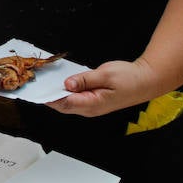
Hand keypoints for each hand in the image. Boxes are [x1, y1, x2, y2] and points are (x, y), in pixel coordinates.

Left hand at [46, 58, 163, 116]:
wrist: (146, 81)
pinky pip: (76, 99)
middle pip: (63, 105)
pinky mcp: (94, 101)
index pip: (64, 103)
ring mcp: (92, 106)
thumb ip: (84, 80)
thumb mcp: (105, 74)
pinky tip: (61, 83)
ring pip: (68, 103)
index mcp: (92, 104)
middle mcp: (90, 109)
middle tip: (37, 84)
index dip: (49, 97)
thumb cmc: (129, 78)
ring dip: (57, 94)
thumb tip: (67, 84)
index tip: (37, 90)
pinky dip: (67, 92)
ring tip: (45, 83)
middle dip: (50, 96)